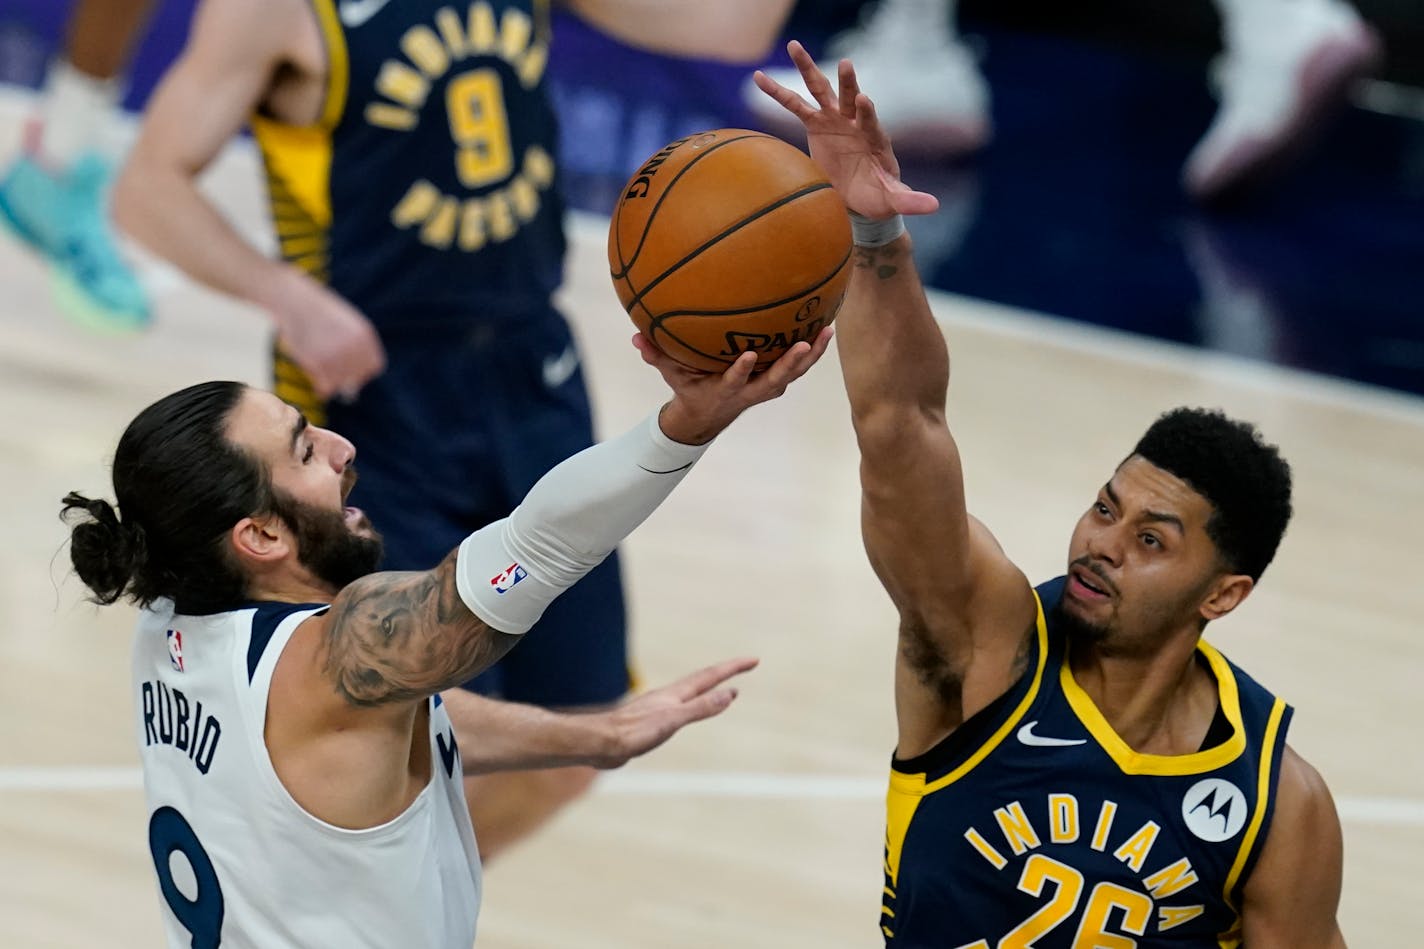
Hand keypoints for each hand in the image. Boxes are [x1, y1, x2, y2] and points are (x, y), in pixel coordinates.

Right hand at [260, 266, 386, 399]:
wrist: (291, 300)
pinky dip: (320, 388)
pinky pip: (325, 388)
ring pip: (341, 385)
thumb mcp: (345, 321)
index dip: (362, 372)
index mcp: (364, 334)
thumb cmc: (314, 309)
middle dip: (345, 379)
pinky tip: (314, 382)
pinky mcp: (318, 362)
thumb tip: (354, 381)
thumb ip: (355, 345)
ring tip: (319, 373)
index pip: (375, 367)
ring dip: (330, 382)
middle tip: (330, 374)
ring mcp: (337, 355)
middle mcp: (355, 347)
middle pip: (357, 379)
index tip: (349, 372)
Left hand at [593, 657, 757, 768]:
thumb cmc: (633, 733)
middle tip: (745, 665)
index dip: (734, 668)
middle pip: (703, 679)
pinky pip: (681, 708)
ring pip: (691, 693)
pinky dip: (694, 704)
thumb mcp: (672, 721)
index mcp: (676, 695)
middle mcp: (669, 697)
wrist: (600, 743)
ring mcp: (659, 708)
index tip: (754, 660)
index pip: (711, 676)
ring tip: (720, 685)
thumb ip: (700, 708)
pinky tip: (686, 711)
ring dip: (709, 686)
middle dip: (726, 672)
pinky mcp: (650, 723)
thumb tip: (730, 693)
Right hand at [634, 328, 832, 444]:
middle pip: (775, 379)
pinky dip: (812, 351)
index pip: (733, 381)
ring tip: (827, 331)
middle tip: (804, 345)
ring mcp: (767, 387)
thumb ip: (656, 355)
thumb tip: (636, 337)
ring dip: (811, 356)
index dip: (742, 370)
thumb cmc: (689, 387)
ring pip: (793, 374)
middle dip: (790, 364)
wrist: (709, 415)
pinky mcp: (777, 381)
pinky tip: (825, 325)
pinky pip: (799, 367)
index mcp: (725, 389)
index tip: (750, 355)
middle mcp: (751, 390)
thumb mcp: (671, 374)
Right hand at [752, 40, 938, 220]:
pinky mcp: (816, 125)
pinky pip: (795, 106)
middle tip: (846, 63)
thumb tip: (935, 206)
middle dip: (848, 82)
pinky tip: (759, 77)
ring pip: (820, 91)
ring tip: (793, 45)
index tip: (864, 99)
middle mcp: (854, 123)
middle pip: (850, 97)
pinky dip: (777, 93)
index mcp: (874, 139)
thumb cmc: (879, 197)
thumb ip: (910, 200)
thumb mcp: (893, 199)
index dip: (867, 112)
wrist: (860, 196)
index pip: (871, 122)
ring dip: (808, 68)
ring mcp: (834, 121)